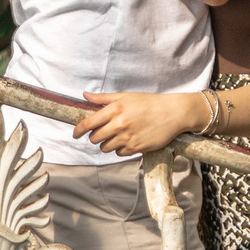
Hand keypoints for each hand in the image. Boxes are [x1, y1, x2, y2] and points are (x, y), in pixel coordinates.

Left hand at [73, 90, 207, 156]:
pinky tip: (129, 140)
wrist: (173, 113)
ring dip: (108, 143)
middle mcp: (119, 124)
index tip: (76, 134)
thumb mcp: (126, 96)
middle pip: (95, 138)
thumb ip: (103, 98)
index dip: (78, 130)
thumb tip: (85, 96)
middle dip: (96, 136)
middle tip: (103, 132)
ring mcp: (127, 138)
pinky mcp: (136, 148)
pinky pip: (119, 153)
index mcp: (115, 110)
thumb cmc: (149, 102)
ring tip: (118, 135)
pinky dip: (121, 149)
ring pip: (105, 148)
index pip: (88, 123)